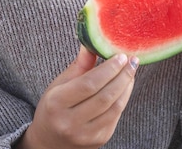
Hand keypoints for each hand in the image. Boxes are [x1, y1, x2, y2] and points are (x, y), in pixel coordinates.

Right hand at [17, 47, 137, 148]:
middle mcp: (69, 123)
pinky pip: (115, 117)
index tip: (120, 56)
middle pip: (104, 96)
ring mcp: (85, 135)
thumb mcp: (59, 84)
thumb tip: (93, 42)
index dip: (108, 69)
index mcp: (56, 104)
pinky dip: (123, 99)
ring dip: (127, 87)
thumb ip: (79, 65)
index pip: (88, 84)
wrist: (49, 142)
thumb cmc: (53, 107)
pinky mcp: (98, 140)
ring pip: (114, 108)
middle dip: (122, 76)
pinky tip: (125, 87)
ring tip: (132, 71)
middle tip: (132, 61)